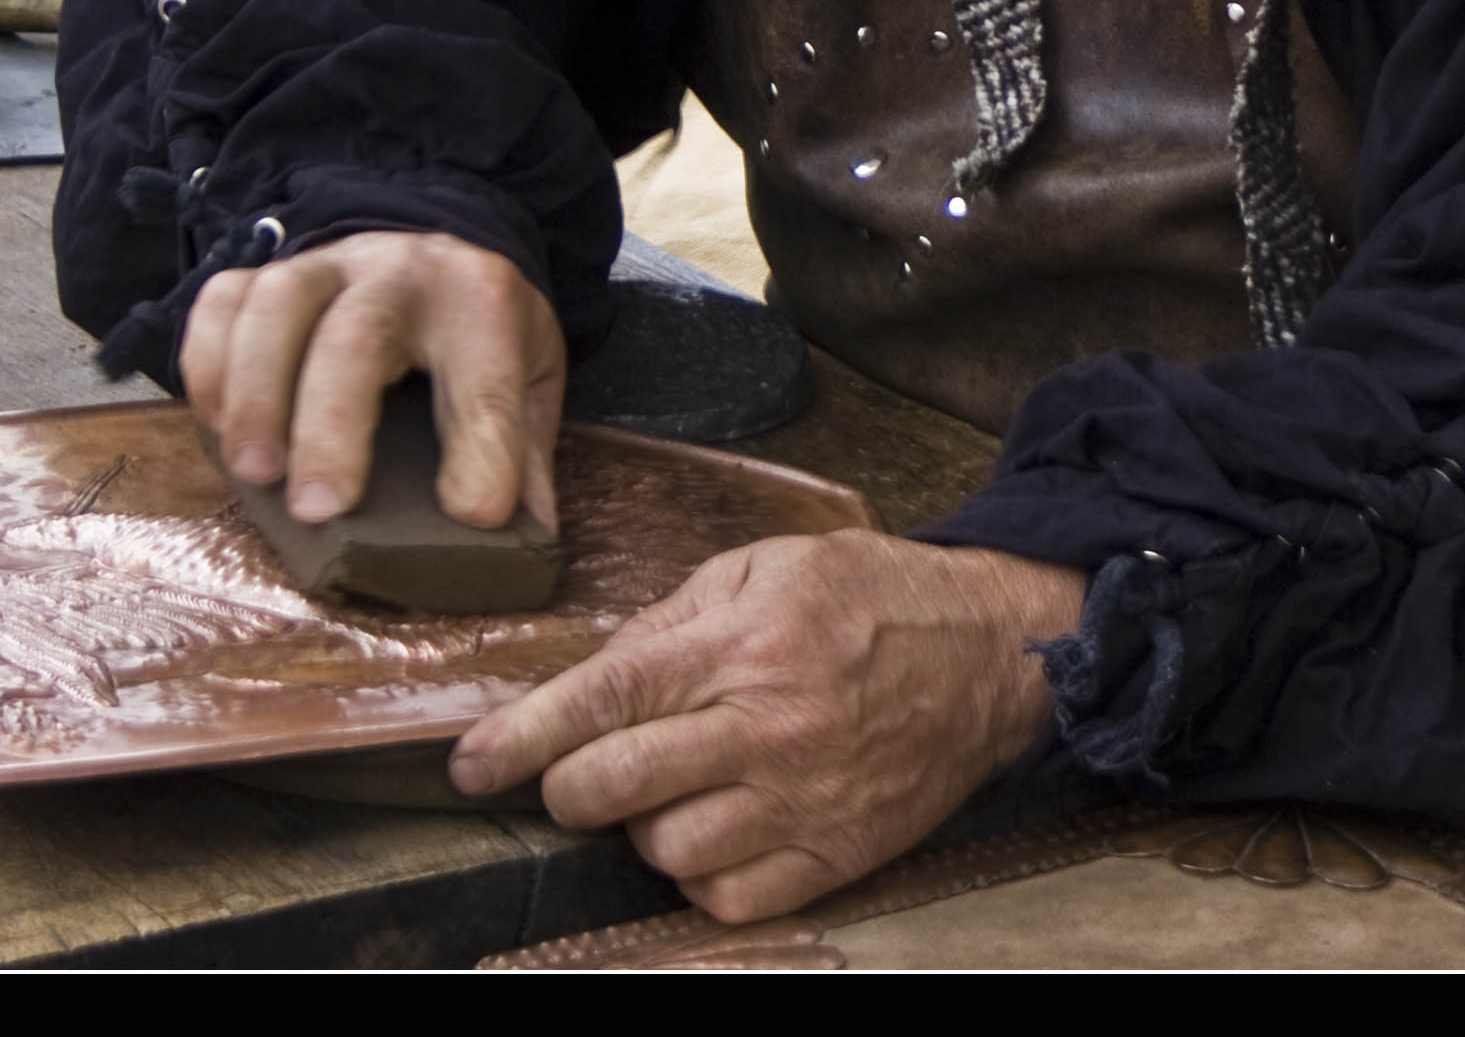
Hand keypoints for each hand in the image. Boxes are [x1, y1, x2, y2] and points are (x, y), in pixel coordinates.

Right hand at [180, 230, 563, 531]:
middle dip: (333, 424)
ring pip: (278, 307)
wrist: (436, 255)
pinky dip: (208, 366)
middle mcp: (402, 271)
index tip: (476, 515)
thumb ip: (524, 452)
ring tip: (256, 476)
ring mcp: (327, 265)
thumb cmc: (478, 333)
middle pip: (357, 335)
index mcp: (483, 302)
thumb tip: (526, 539)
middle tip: (320, 509)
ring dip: (256, 396)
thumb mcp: (528, 377)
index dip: (484, 448)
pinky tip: (216, 428)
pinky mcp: (268, 273)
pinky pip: (221, 303)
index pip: (485, 378)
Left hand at [450, 533, 1088, 920]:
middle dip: (569, 786)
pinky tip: (720, 830)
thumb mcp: (773, 565)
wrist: (991, 655)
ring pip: (665, 852)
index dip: (521, 736)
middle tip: (578, 772)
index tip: (472, 763)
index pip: (605, 697)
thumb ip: (675, 616)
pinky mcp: (836, 855)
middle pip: (614, 788)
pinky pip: (729, 900)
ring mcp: (803, 802)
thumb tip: (594, 674)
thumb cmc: (877, 600)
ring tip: (677, 789)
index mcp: (746, 644)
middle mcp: (769, 728)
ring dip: (646, 828)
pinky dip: (704, 876)